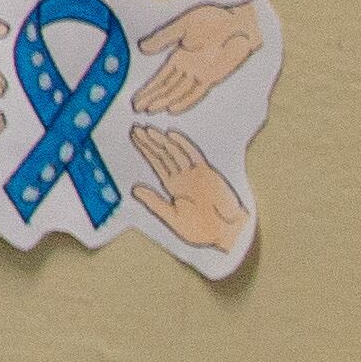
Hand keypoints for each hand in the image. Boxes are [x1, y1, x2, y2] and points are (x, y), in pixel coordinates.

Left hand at [126, 124, 249, 254]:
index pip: (156, 163)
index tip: (134, 137)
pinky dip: (183, 145)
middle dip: (150, 142)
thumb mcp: (172, 217)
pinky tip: (171, 135)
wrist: (226, 233)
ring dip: (162, 141)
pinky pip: (193, 155)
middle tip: (136, 128)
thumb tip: (134, 189)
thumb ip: (154, 202)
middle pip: (163, 155)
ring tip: (148, 130)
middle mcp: (183, 177)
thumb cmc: (201, 230)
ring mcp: (195, 174)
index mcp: (173, 186)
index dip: (145, 149)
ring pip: (175, 153)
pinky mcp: (207, 173)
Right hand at [127, 0, 262, 118]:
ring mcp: (200, 74)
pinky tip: (172, 109)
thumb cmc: (213, 20)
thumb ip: (163, 38)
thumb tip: (142, 48)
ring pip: (178, 92)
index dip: (148, 89)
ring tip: (149, 111)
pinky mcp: (212, 76)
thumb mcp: (182, 26)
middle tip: (136, 109)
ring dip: (163, 101)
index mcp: (179, 57)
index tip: (136, 99)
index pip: (160, 78)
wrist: (238, 23)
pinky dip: (184, 101)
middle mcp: (188, 69)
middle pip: (167, 88)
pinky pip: (196, 92)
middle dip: (151, 98)